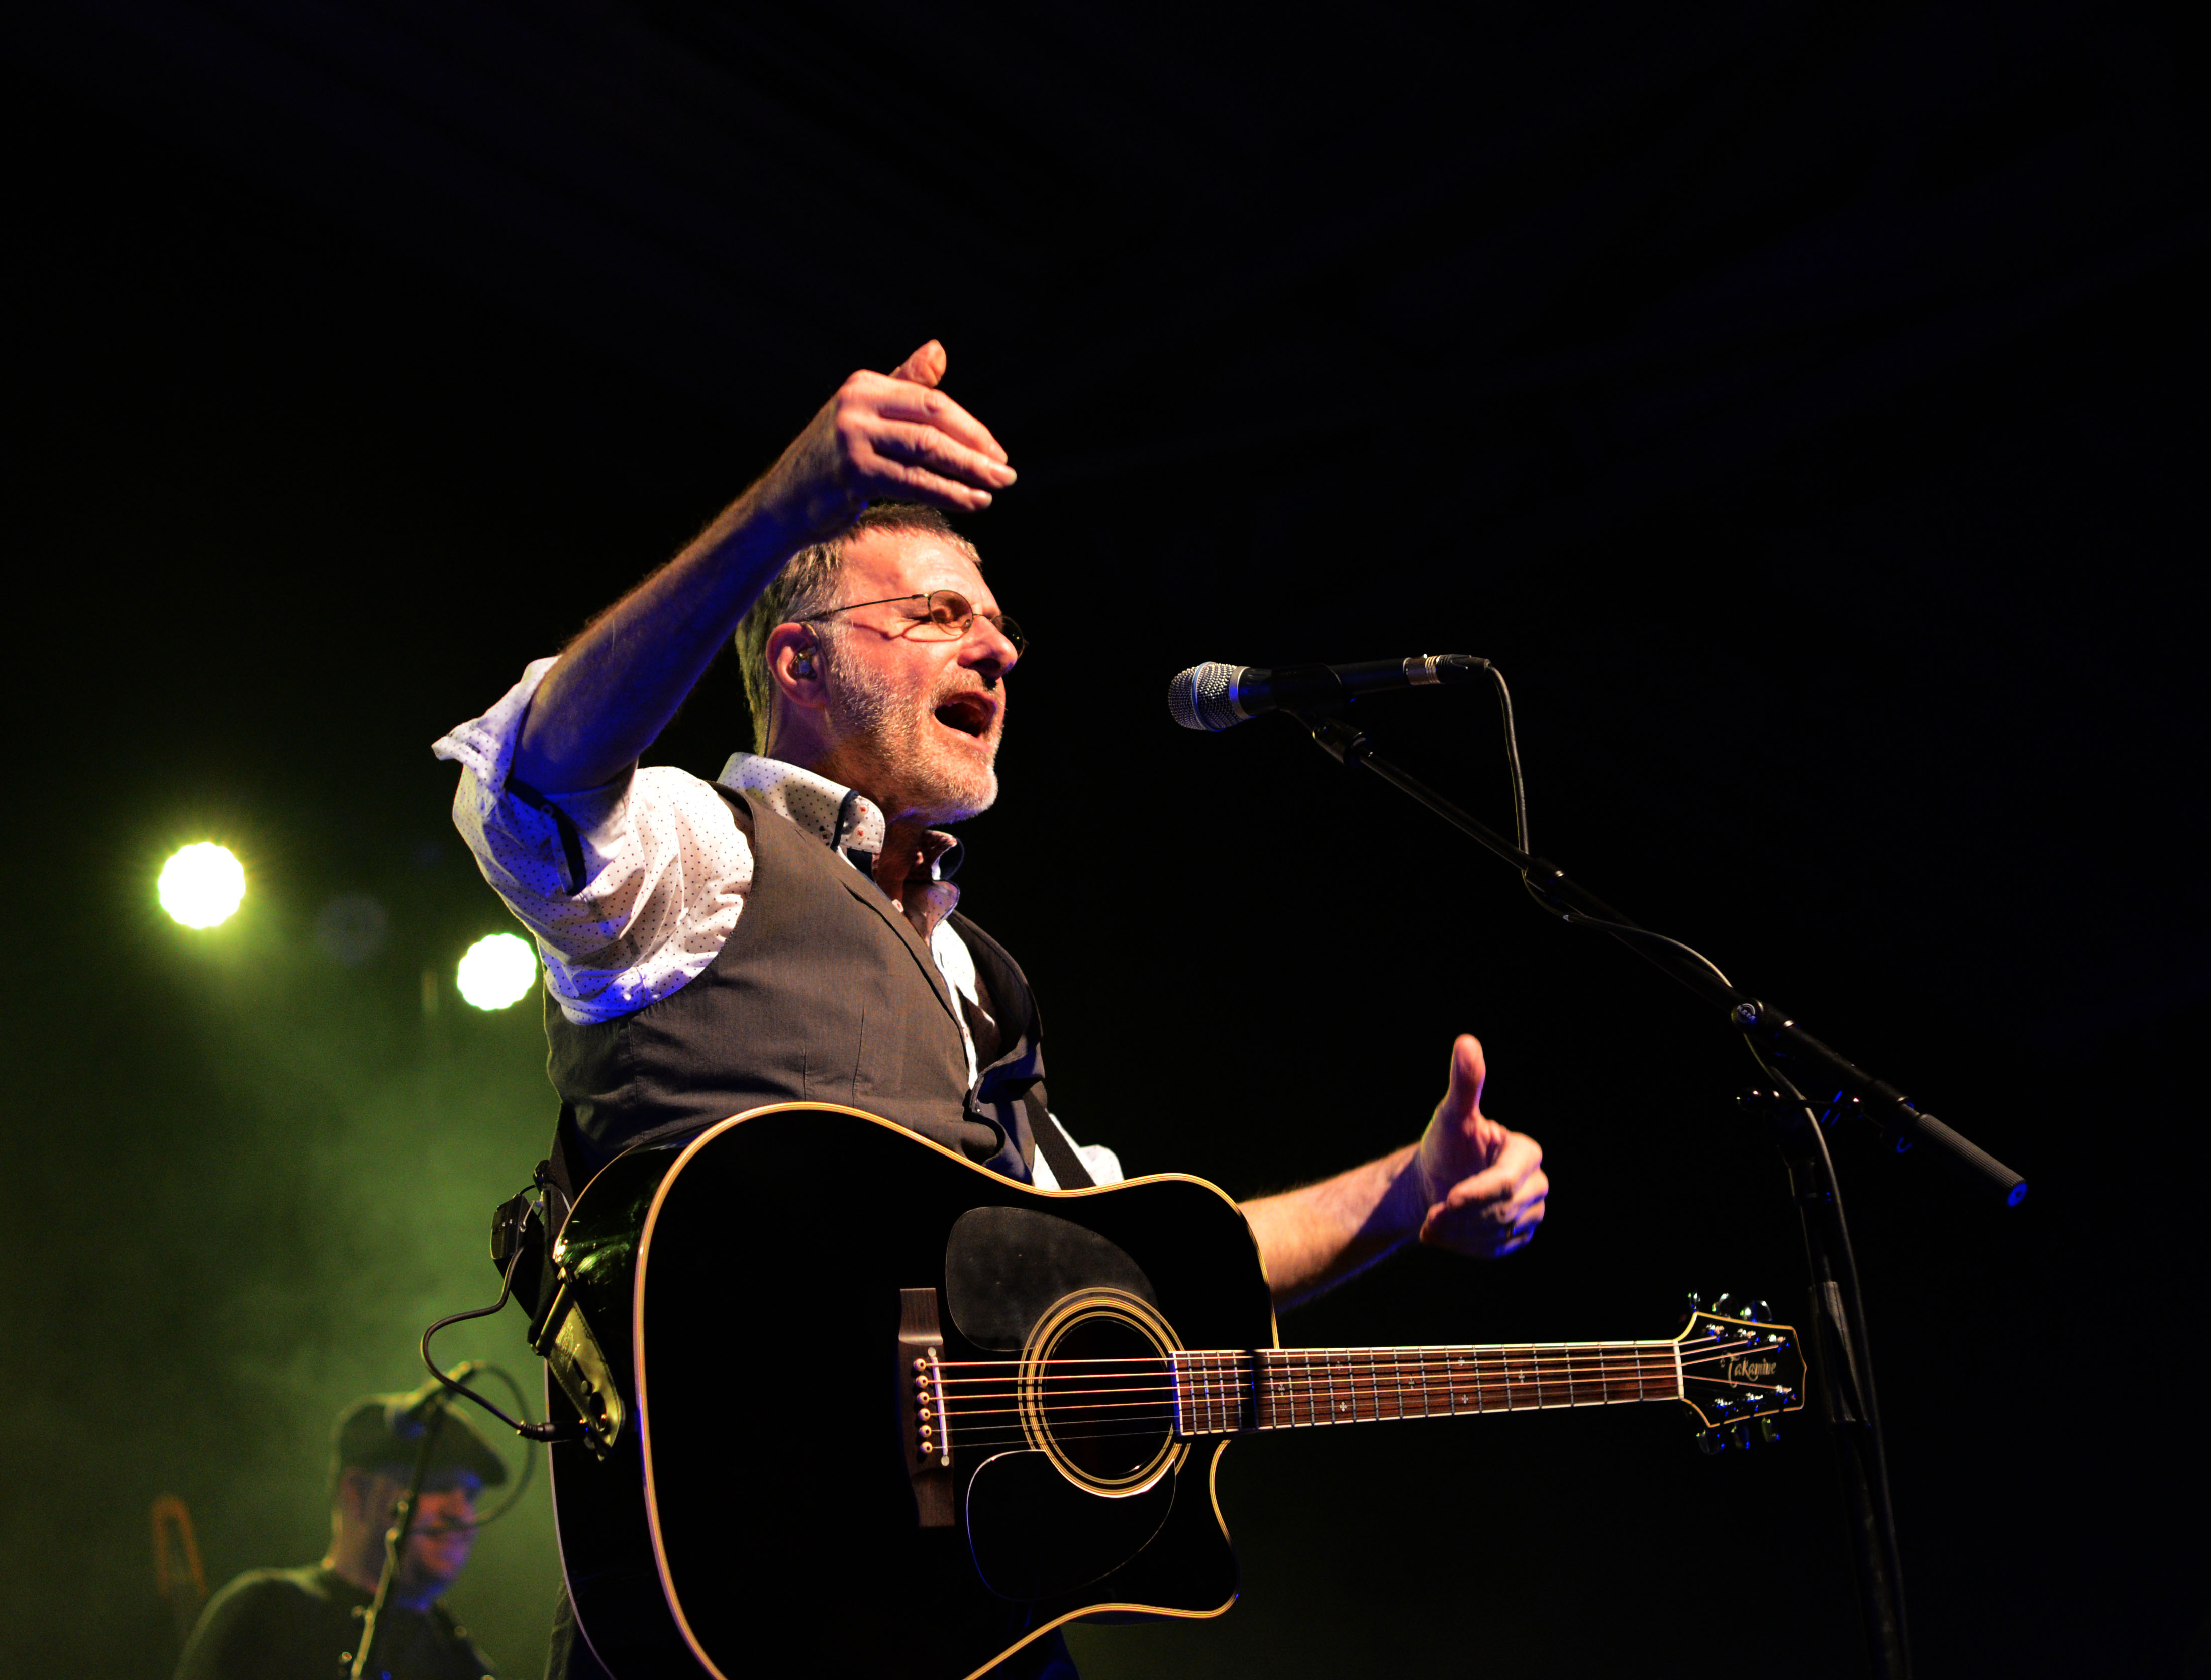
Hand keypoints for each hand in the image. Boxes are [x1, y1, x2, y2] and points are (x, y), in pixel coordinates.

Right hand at [762, 340, 1015, 536]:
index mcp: (864, 385)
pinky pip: (913, 482)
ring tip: (996, 488)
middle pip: (933, 420)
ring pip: (927, 450)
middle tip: (1006, 472)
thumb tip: (939, 349)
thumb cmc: (831, 462)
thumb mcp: (864, 416)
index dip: (969, 427)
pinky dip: (948, 493)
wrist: (784, 503)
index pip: (931, 401)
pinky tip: (972, 503)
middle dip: (975, 447)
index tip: (996, 451)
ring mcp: (852, 437)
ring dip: (969, 472)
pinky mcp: (853, 472)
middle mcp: (857, 404)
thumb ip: (903, 385)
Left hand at [1411, 1035, 1546, 1257]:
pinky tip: (1445, 1233)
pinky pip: (1494, 1250)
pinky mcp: (1518, 1237)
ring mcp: (1531, 1214)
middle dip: (1461, 1216)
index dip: (1475, 1193)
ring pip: (1497, 1233)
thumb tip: (1467, 1042)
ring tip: (1431, 1222)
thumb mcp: (1451, 1115)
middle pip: (1501, 1212)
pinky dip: (1465, 1245)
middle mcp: (1536, 1184)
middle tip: (1429, 1215)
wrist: (1433, 1181)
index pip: (1506, 1182)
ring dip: (1458, 1233)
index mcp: (1526, 1153)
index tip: (1446, 1199)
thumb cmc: (1445, 1145)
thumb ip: (1464, 1084)